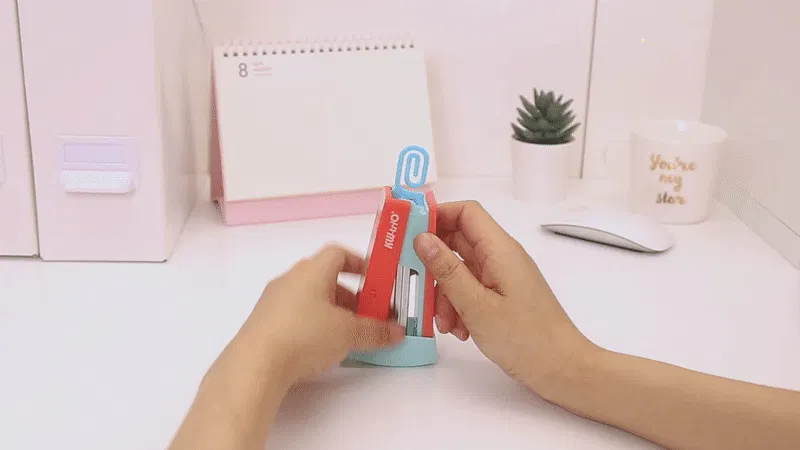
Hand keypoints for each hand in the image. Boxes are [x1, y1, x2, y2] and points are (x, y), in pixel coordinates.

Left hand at [235, 245, 405, 386]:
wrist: (255, 364)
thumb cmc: (305, 335)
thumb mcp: (348, 333)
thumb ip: (375, 330)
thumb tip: (397, 331)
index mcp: (312, 270)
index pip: (338, 253)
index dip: (359, 262)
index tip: (375, 279)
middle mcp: (290, 279)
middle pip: (325, 278)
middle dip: (350, 295)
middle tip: (367, 315)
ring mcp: (273, 301)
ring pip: (310, 297)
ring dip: (331, 311)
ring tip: (347, 335)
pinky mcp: (263, 323)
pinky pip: (295, 315)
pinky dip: (313, 324)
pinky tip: (321, 347)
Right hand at [413, 201, 597, 397]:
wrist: (562, 370)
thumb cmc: (527, 339)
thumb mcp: (477, 305)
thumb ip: (447, 270)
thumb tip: (423, 238)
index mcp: (501, 250)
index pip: (466, 212)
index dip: (437, 216)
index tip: (410, 234)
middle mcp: (502, 257)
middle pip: (458, 242)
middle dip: (435, 264)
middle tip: (418, 285)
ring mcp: (502, 277)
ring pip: (460, 269)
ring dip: (445, 293)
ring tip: (445, 322)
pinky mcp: (502, 296)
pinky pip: (471, 289)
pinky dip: (458, 306)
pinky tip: (459, 330)